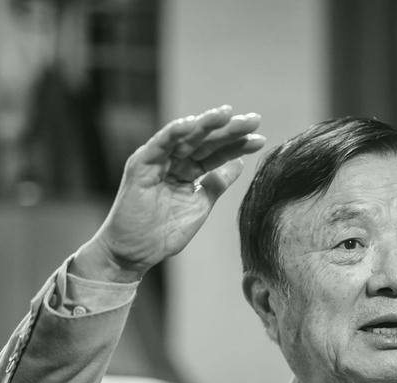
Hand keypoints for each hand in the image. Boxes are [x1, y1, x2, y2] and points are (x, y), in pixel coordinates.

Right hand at [72, 105, 264, 281]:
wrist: (135, 253)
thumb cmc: (163, 233)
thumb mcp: (200, 205)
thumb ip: (216, 183)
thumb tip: (239, 163)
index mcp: (187, 171)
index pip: (215, 153)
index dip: (237, 145)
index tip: (260, 139)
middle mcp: (173, 161)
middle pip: (205, 141)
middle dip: (229, 130)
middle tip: (254, 119)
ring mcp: (157, 161)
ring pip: (185, 137)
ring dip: (206, 124)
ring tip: (228, 114)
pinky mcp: (140, 165)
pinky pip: (160, 144)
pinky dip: (174, 132)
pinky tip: (193, 125)